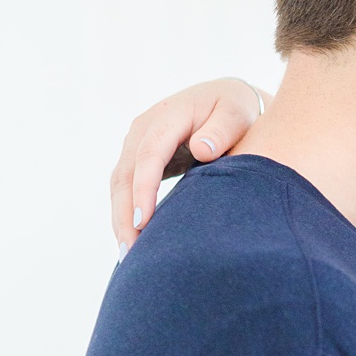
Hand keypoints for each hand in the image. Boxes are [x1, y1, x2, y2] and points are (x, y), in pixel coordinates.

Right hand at [110, 78, 262, 246]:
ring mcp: (136, 143)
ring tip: (127, 255)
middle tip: (130, 252)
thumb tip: (202, 149)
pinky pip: (125, 189)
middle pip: (125, 175)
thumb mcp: (236, 113)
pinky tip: (132, 240)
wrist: (224, 100)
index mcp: (168, 115)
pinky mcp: (137, 159)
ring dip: (121, 220)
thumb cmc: (234, 109)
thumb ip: (223, 129)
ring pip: (119, 185)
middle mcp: (143, 128)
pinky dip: (125, 214)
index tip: (144, 223)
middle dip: (125, 215)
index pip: (149, 155)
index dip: (144, 189)